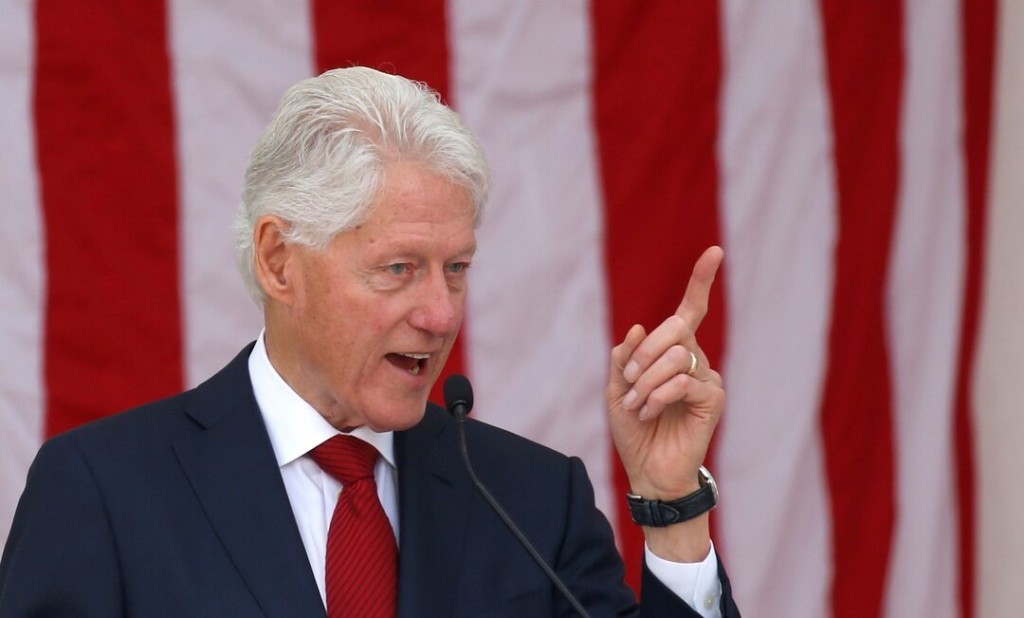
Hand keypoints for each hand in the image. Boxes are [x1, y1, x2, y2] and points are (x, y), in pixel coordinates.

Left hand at [607, 246, 724, 501]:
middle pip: (675, 328)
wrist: (648, 471)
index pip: (691, 310)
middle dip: (644, 353)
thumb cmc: (635, 431)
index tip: (715, 252)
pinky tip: (650, 412)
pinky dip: (657, 396)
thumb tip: (636, 328)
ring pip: (676, 356)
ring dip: (646, 380)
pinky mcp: (713, 399)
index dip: (702, 281)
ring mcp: (707, 379)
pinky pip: (682, 381)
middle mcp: (695, 360)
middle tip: (630, 382)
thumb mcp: (617, 390)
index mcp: (674, 353)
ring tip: (637, 405)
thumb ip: (624, 359)